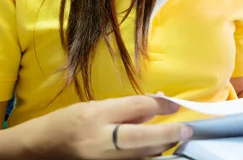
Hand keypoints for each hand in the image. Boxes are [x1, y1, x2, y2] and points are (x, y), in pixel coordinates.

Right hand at [19, 95, 191, 158]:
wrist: (38, 149)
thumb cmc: (67, 122)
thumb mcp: (95, 107)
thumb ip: (127, 108)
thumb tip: (158, 105)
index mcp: (96, 117)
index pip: (136, 108)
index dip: (161, 105)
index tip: (175, 105)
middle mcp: (99, 141)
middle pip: (143, 138)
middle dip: (169, 133)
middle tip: (187, 129)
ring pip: (142, 156)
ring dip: (161, 147)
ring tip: (173, 138)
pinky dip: (147, 157)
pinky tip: (154, 149)